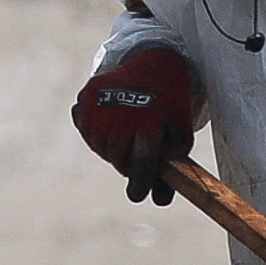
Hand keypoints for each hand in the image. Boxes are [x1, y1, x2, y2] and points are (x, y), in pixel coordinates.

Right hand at [71, 42, 198, 203]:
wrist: (152, 62)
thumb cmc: (169, 103)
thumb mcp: (180, 130)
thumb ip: (172, 165)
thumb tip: (159, 201)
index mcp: (148, 122)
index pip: (141, 163)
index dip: (139, 183)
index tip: (136, 195)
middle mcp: (120, 115)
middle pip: (118, 159)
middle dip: (128, 163)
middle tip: (137, 153)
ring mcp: (99, 107)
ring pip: (101, 148)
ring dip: (112, 150)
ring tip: (126, 135)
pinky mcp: (85, 99)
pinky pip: (87, 131)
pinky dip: (97, 134)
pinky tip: (111, 122)